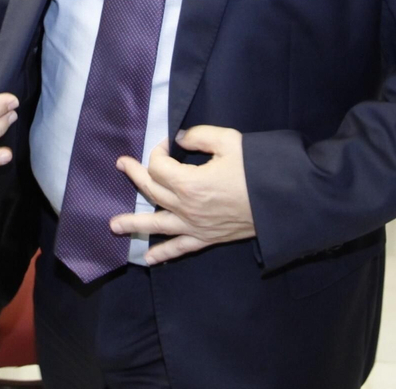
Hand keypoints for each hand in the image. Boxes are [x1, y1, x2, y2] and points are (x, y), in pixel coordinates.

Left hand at [110, 126, 255, 265]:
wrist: (283, 201)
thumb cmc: (256, 169)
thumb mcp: (227, 141)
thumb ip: (197, 136)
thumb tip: (180, 139)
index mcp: (189, 183)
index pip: (158, 166)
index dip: (159, 150)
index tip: (169, 142)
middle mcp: (186, 207)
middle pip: (151, 190)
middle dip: (135, 175)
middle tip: (122, 165)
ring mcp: (195, 225)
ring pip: (156, 224)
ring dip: (133, 224)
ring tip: (113, 225)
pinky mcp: (207, 238)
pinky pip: (181, 248)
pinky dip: (164, 253)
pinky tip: (150, 259)